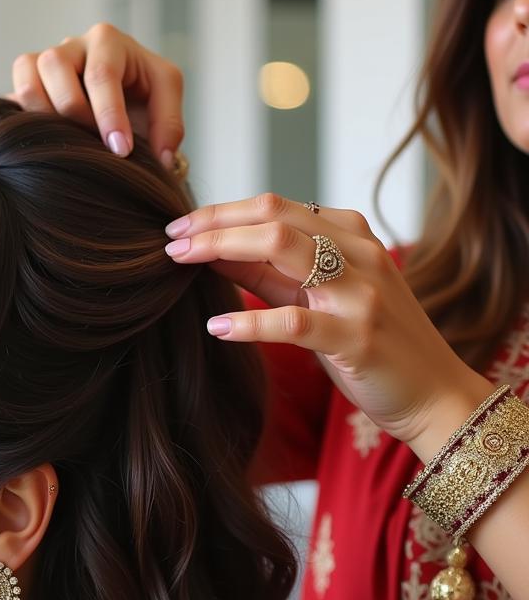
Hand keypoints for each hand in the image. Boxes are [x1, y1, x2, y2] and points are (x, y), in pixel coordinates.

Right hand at [10, 22, 184, 165]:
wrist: (119, 100)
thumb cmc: (140, 96)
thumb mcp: (164, 102)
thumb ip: (169, 125)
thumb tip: (162, 159)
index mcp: (109, 42)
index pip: (102, 74)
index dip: (110, 115)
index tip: (120, 151)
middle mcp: (72, 46)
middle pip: (55, 66)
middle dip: (74, 113)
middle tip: (94, 145)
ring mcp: (43, 62)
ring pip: (27, 77)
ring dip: (44, 115)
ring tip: (69, 141)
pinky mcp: (27, 85)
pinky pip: (13, 95)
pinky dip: (25, 119)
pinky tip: (48, 141)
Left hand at [164, 193, 494, 461]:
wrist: (430, 393)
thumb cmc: (367, 344)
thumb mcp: (317, 298)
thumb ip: (269, 274)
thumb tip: (211, 251)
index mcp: (349, 235)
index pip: (274, 207)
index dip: (220, 212)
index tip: (178, 225)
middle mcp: (357, 254)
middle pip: (273, 217)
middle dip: (213, 223)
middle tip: (169, 239)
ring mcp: (359, 293)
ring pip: (284, 250)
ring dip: (222, 250)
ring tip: (180, 263)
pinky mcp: (355, 338)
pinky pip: (293, 322)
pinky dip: (248, 322)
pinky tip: (216, 325)